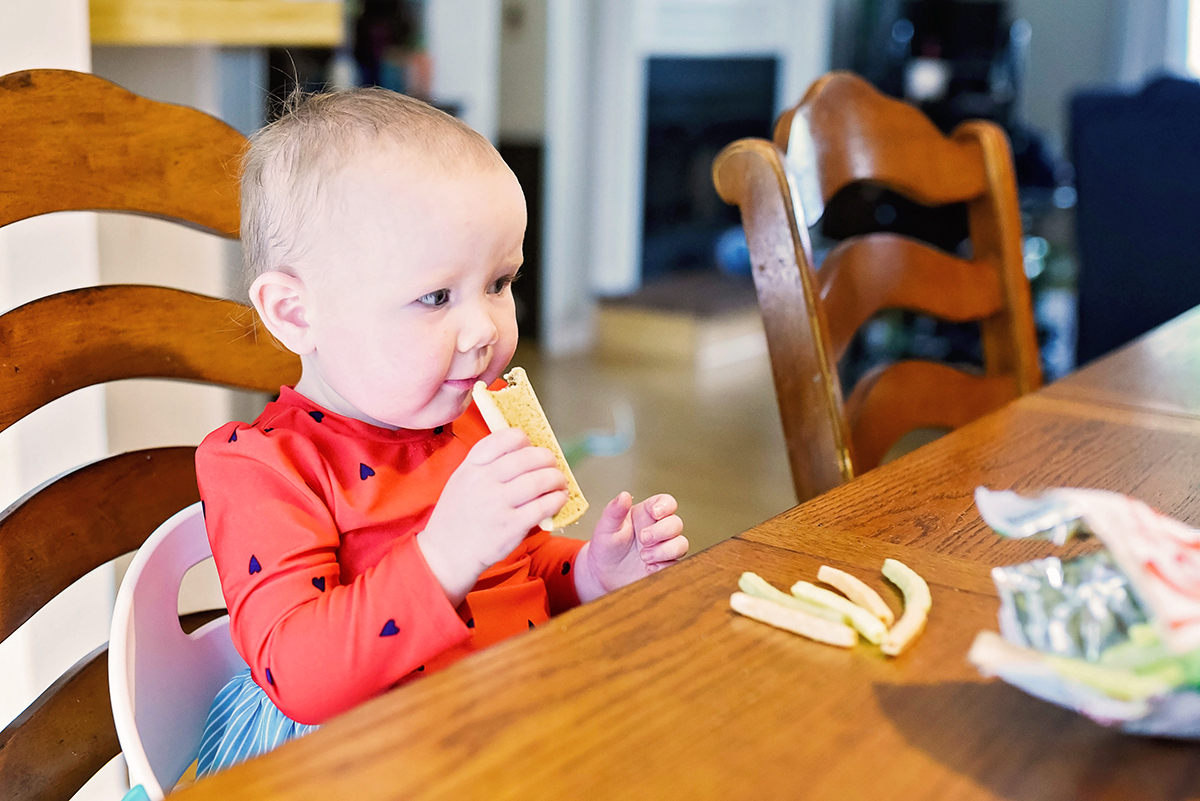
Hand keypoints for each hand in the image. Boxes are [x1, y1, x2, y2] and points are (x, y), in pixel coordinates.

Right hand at [418, 428, 567, 603]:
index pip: (504, 439)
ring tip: (560, 483)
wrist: (446, 553)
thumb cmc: (457, 516)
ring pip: (539, 480)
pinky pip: (544, 506)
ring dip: (557, 479)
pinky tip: (559, 499)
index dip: (524, 440)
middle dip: (547, 459)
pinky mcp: (511, 526)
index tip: (531, 446)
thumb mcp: (462, 480)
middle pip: (528, 458)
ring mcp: (498, 504)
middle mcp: (484, 481)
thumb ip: (486, 464)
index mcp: (471, 466)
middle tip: (553, 465)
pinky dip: (557, 500)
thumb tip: (523, 452)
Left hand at [574, 492, 686, 602]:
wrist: (603, 574)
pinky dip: (663, 566)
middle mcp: (658, 529)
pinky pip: (676, 564)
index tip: (655, 513)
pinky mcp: (665, 565)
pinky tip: (648, 568)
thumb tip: (623, 495)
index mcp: (645, 514)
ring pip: (681, 544)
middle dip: (662, 532)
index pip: (666, 502)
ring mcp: (663, 547)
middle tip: (643, 539)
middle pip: (676, 523)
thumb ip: (615, 511)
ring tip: (644, 557)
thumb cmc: (605, 546)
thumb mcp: (606, 527)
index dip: (666, 506)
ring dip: (664, 551)